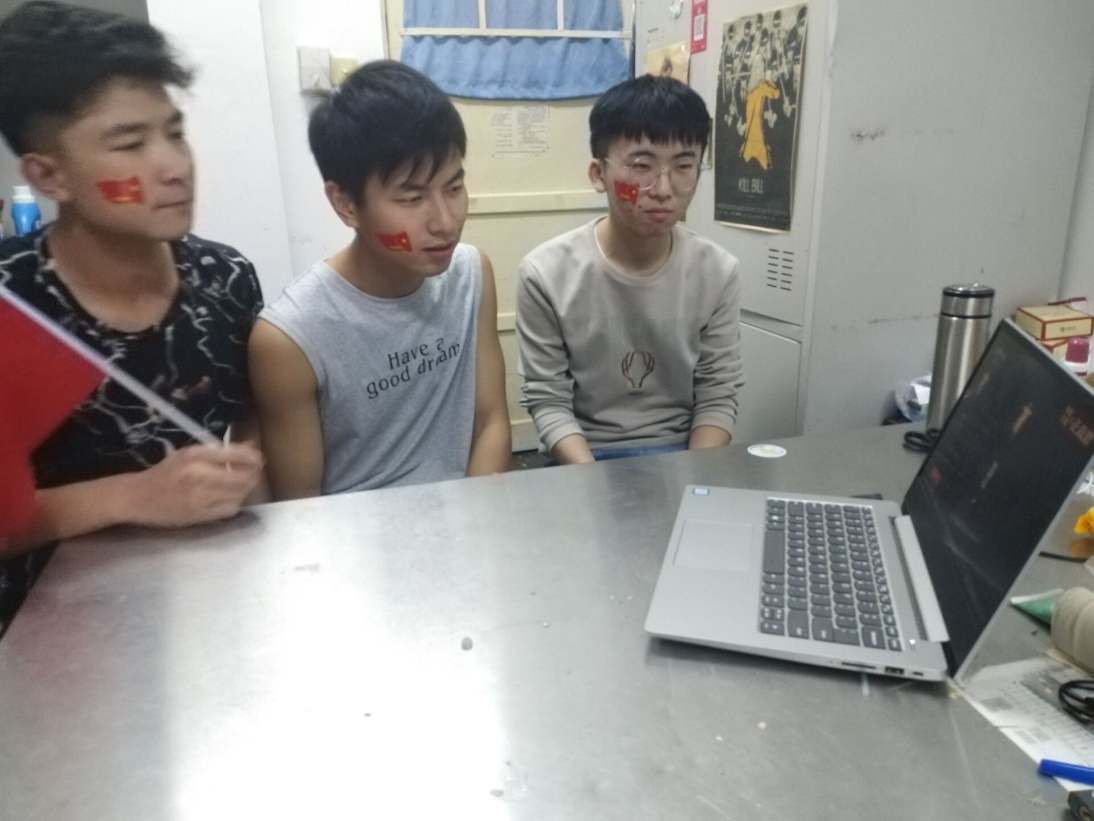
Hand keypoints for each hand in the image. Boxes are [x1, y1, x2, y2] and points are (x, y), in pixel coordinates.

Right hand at [122, 443, 264, 527]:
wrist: (136, 497)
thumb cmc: (163, 473)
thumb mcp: (187, 454)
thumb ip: (218, 451)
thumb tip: (249, 447)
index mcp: (195, 456)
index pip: (238, 455)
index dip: (254, 458)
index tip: (258, 458)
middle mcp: (200, 476)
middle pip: (244, 476)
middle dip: (254, 474)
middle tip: (253, 473)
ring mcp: (201, 498)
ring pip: (240, 494)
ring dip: (246, 489)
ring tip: (241, 485)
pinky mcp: (200, 515)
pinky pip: (230, 509)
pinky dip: (235, 503)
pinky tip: (229, 499)